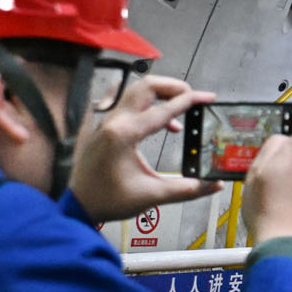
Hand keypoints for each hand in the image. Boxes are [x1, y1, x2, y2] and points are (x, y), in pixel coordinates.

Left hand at [70, 75, 221, 220]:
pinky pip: (129, 103)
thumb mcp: (152, 195)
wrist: (78, 205)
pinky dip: (150, 105)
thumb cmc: (107, 199)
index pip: (165, 109)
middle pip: (147, 86)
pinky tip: (163, 123)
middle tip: (193, 97)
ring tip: (180, 107)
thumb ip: (188, 189)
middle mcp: (114, 122)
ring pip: (136, 90)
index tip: (208, 98)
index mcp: (125, 134)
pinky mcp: (105, 126)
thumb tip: (214, 184)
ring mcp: (107, 122)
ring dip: (161, 93)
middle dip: (174, 87)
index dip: (191, 101)